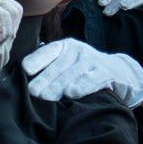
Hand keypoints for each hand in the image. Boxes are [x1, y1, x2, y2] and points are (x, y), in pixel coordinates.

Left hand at [21, 38, 142, 107]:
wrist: (118, 72)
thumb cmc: (83, 71)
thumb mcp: (67, 64)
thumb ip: (49, 68)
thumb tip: (24, 78)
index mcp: (65, 47)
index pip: (48, 51)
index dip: (37, 60)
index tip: (26, 70)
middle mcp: (77, 51)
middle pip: (58, 66)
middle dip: (45, 79)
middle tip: (34, 92)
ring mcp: (92, 61)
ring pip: (73, 74)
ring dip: (60, 85)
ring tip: (48, 96)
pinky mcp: (105, 72)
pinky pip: (92, 79)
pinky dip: (82, 86)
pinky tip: (72, 93)